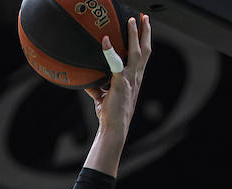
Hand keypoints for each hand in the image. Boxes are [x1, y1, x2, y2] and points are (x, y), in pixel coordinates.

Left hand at [86, 13, 151, 141]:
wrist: (114, 128)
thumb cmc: (110, 115)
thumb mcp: (102, 98)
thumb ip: (97, 87)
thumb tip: (86, 80)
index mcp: (134, 80)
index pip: (142, 57)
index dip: (144, 42)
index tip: (144, 28)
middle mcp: (136, 77)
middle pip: (145, 50)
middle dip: (145, 32)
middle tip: (144, 17)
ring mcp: (130, 79)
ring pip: (138, 52)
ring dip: (135, 34)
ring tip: (133, 20)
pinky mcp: (121, 83)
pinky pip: (116, 63)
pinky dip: (110, 51)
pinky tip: (104, 40)